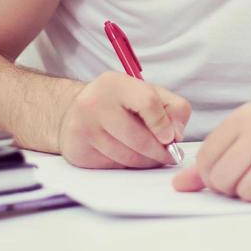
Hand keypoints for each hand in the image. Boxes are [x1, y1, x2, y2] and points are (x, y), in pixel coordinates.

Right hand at [58, 71, 190, 168]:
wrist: (73, 112)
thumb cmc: (118, 103)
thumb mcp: (146, 92)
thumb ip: (172, 107)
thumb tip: (177, 134)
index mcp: (114, 83)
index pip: (147, 103)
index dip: (164, 124)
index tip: (171, 137)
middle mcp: (94, 104)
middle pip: (139, 138)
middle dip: (160, 151)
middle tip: (170, 155)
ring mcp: (83, 129)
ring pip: (127, 157)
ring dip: (147, 161)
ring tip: (154, 157)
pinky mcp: (79, 151)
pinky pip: (114, 166)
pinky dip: (129, 166)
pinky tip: (131, 157)